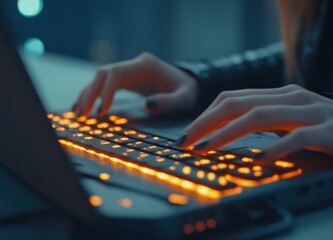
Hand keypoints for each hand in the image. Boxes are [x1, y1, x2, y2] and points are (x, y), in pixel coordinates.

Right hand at [72, 53, 198, 116]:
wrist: (190, 84)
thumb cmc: (188, 92)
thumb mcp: (184, 99)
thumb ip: (169, 102)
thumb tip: (147, 106)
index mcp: (146, 66)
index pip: (117, 73)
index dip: (105, 91)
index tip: (102, 112)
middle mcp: (134, 65)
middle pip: (103, 73)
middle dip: (90, 93)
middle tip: (82, 115)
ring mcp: (129, 70)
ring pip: (100, 78)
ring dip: (88, 94)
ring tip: (78, 114)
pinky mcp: (127, 78)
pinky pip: (105, 84)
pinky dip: (94, 95)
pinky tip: (83, 107)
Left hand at [178, 84, 332, 163]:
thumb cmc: (319, 124)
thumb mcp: (286, 116)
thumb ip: (261, 118)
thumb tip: (224, 130)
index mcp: (277, 93)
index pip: (233, 97)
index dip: (206, 115)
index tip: (188, 134)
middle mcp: (290, 97)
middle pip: (240, 104)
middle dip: (208, 123)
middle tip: (187, 142)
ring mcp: (308, 111)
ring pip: (261, 116)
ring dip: (229, 133)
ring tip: (208, 149)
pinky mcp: (325, 131)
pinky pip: (297, 138)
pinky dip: (275, 147)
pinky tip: (258, 159)